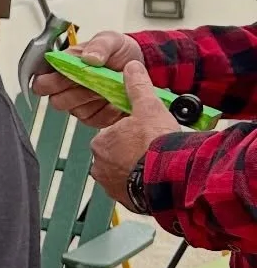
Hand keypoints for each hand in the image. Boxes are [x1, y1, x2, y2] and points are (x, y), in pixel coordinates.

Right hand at [30, 30, 144, 125]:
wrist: (141, 65)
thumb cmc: (120, 51)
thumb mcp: (112, 39)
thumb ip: (99, 45)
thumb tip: (89, 58)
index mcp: (64, 67)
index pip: (42, 80)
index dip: (48, 81)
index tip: (65, 75)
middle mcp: (68, 88)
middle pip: (56, 100)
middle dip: (74, 92)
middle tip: (91, 81)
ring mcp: (81, 104)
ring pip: (75, 111)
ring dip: (92, 100)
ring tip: (107, 87)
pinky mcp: (95, 117)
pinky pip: (94, 120)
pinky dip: (107, 110)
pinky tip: (114, 98)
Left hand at [90, 63, 180, 203]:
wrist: (168, 176)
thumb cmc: (155, 143)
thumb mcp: (148, 107)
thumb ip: (137, 87)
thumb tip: (131, 67)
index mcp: (100, 143)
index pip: (112, 135)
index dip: (130, 132)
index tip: (144, 133)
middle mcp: (99, 166)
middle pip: (116, 155)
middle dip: (131, 152)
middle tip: (151, 148)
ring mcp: (110, 186)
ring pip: (122, 173)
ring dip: (136, 170)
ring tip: (154, 164)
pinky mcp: (124, 200)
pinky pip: (131, 191)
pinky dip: (140, 186)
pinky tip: (154, 179)